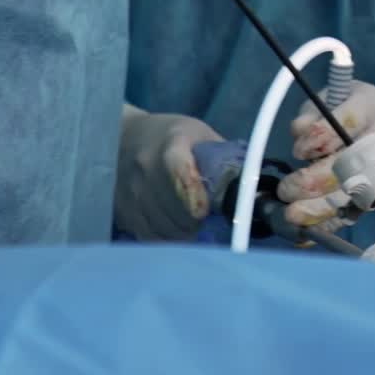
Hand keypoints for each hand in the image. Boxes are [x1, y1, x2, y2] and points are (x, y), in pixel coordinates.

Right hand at [115, 106, 220, 240]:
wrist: (123, 137)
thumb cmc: (171, 135)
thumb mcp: (200, 135)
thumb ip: (223, 159)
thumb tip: (253, 188)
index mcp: (171, 147)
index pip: (180, 176)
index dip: (194, 196)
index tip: (204, 211)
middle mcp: (145, 172)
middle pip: (174, 211)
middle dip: (197, 220)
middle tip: (208, 217)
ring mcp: (130, 195)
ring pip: (163, 229)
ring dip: (184, 233)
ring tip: (193, 222)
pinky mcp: (121, 213)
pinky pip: (148, 238)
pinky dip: (167, 240)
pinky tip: (176, 230)